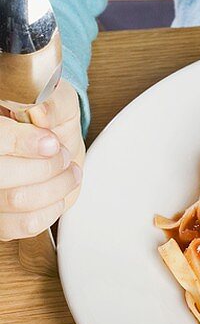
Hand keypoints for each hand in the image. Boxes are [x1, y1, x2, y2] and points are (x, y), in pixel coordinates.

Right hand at [0, 78, 84, 239]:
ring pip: (18, 200)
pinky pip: (24, 225)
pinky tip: (58, 194)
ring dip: (55, 187)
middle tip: (62, 156)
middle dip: (46, 166)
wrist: (56, 143)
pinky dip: (50, 210)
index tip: (52, 142)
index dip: (25, 143)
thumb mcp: (57, 98)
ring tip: (68, 173)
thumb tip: (41, 111)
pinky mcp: (3, 220)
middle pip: (5, 175)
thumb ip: (51, 101)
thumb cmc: (52, 118)